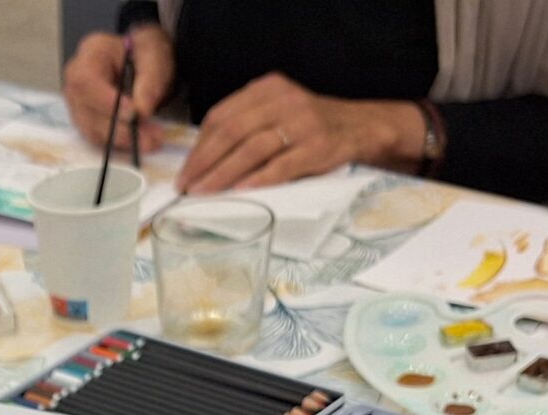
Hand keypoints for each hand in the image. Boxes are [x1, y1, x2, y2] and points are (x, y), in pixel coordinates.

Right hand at [62, 26, 172, 153]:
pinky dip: (121, 144)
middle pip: (87, 110)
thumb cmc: (143, 53)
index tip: (133, 114)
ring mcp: (78, 105)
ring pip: (92, 130)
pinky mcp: (86, 122)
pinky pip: (99, 139)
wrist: (140, 61)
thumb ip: (149, 81)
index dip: (106, 101)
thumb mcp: (153, 58)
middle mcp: (76, 81)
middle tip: (151, 137)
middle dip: (119, 128)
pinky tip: (143, 142)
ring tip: (152, 140)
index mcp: (90, 54)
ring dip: (123, 140)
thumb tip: (141, 111)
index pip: (86, 80)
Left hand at [177, 72, 423, 193]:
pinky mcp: (318, 147)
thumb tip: (205, 161)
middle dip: (204, 161)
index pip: (222, 115)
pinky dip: (258, 179)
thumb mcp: (278, 111)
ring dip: (223, 173)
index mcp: (268, 88)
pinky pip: (281, 165)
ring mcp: (302, 123)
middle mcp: (284, 100)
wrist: (362, 126)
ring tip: (204, 193)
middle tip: (187, 185)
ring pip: (251, 149)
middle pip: (231, 131)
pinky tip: (240, 191)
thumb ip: (248, 124)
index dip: (199, 145)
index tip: (186, 169)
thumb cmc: (310, 125)